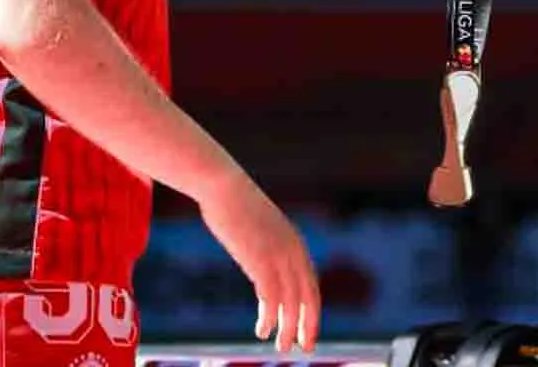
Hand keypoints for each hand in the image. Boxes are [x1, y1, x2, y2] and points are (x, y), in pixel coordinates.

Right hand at [195, 174, 319, 352]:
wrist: (224, 187)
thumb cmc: (237, 207)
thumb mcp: (262, 229)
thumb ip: (270, 247)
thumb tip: (267, 266)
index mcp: (296, 244)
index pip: (311, 285)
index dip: (312, 312)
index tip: (309, 332)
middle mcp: (293, 251)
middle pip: (308, 297)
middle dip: (308, 326)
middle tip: (305, 349)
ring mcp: (278, 255)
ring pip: (290, 302)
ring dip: (288, 328)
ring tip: (283, 348)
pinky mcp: (259, 259)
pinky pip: (269, 297)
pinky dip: (268, 317)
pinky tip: (262, 331)